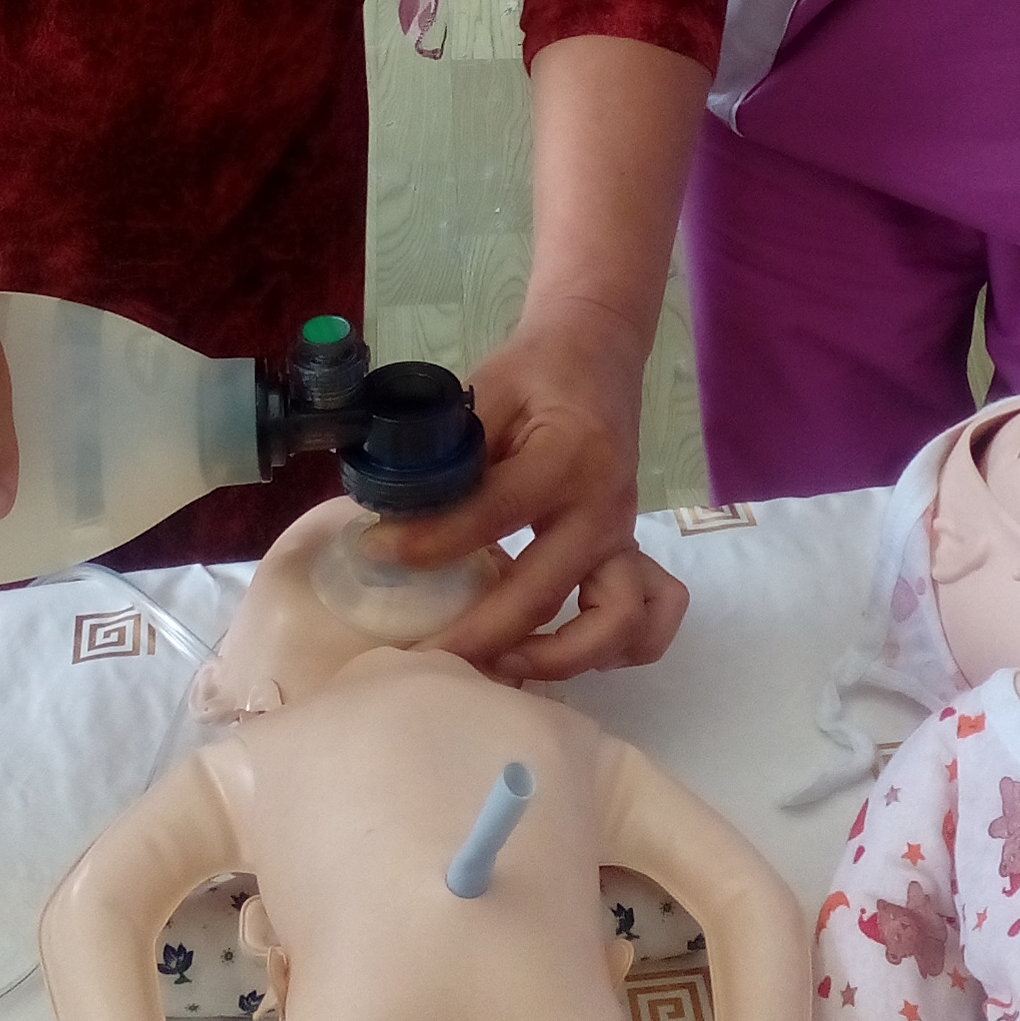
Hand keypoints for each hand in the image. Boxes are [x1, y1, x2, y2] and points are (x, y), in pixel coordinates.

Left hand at [401, 301, 687, 682]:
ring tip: (496, 667)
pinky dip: (610, 650)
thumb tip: (388, 517)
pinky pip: (644, 619)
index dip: (431, 541)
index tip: (376, 552)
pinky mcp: (625, 554)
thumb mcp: (486, 393)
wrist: (597, 353)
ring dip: (557, 658)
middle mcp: (604, 508)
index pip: (494, 512)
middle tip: (422, 661)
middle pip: (544, 593)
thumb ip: (450, 456)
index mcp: (567, 457)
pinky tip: (555, 653)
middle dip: (480, 638)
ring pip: (615, 624)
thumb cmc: (535, 372)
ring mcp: (622, 537)